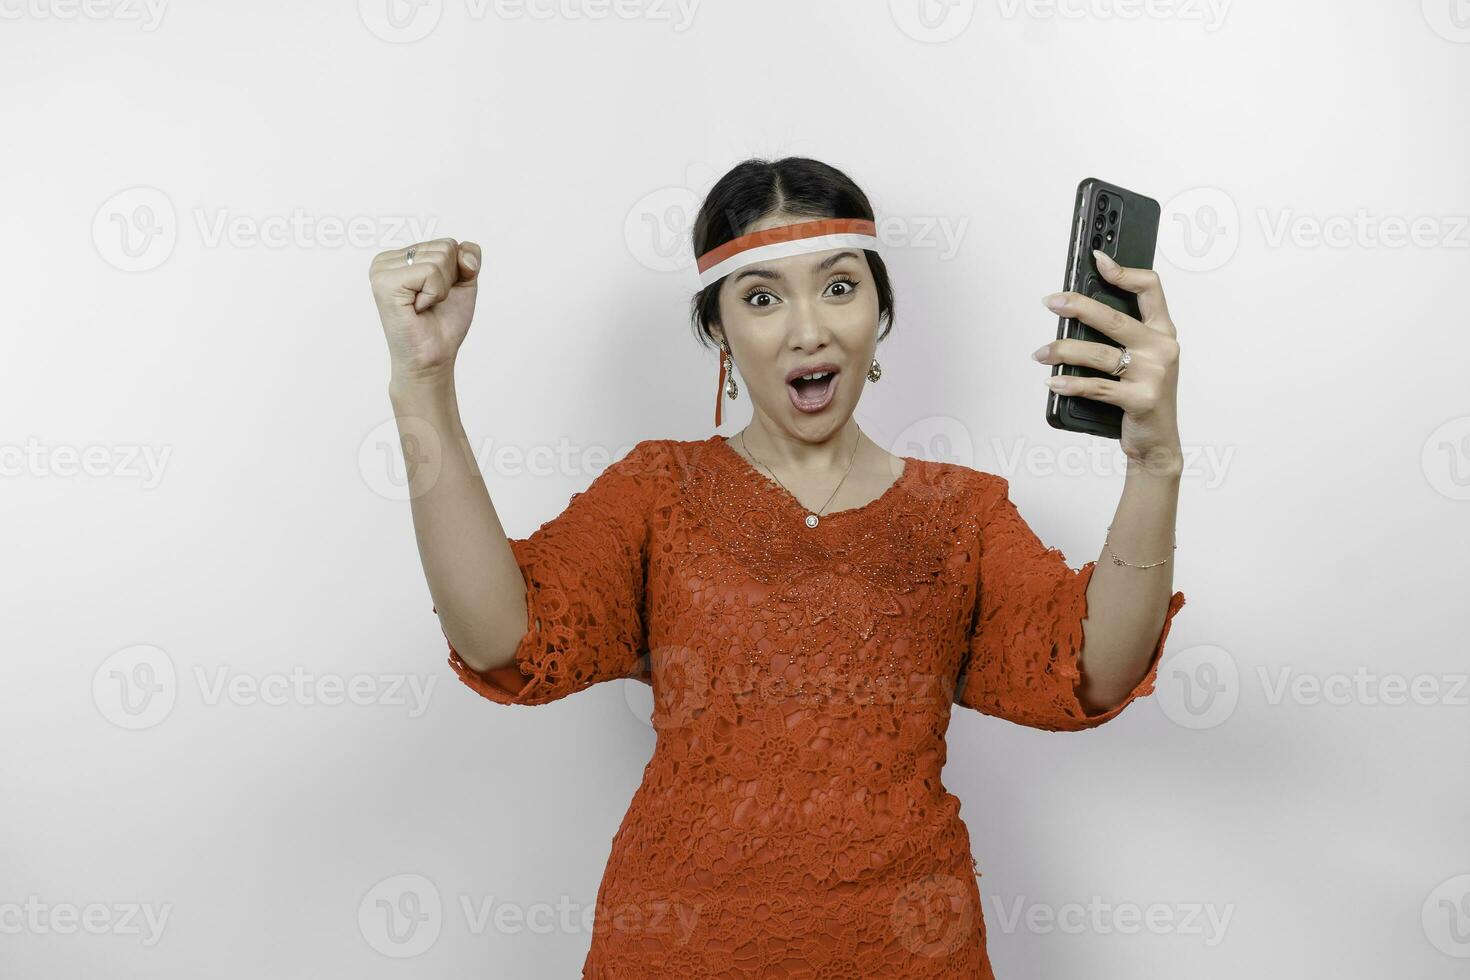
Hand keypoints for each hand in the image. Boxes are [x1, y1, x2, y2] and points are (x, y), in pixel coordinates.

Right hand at [369, 238, 481, 383]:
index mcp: (401, 256)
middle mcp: (386, 259)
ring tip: (423, 306)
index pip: (448, 243)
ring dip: (441, 289)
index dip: (456, 273)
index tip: (437, 295)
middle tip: (430, 303)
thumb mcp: (463, 283)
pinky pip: (430, 272)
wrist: (433, 358)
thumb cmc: (443, 324)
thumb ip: (468, 257)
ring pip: (440, 258)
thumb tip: (463, 251)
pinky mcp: (385, 282)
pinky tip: (417, 308)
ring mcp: (382, 269)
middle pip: (445, 247)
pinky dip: (434, 294)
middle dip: (449, 281)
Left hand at [1033, 249, 1182, 473]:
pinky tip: (1052, 380)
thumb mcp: (1142, 362)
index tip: (1098, 261)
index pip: (1150, 289)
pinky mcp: (1142, 399)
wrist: (1158, 443)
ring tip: (1041, 352)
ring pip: (1099, 354)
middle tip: (1051, 301)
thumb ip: (1122, 337)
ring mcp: (1154, 374)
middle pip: (1114, 318)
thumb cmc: (1143, 397)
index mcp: (1163, 332)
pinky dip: (1070, 383)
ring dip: (1063, 351)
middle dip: (1078, 305)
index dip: (1123, 272)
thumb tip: (1077, 313)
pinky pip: (1097, 386)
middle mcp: (1163, 348)